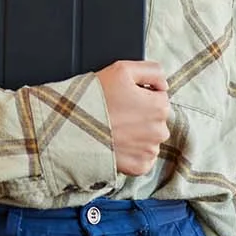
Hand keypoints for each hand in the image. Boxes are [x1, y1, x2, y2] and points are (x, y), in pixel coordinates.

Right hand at [96, 60, 170, 175]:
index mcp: (160, 106)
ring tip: (113, 127)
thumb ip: (152, 70)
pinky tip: (116, 142)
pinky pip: (141, 157)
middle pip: (154, 118)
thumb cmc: (95, 97)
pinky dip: (131, 152)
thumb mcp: (122, 69)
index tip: (123, 97)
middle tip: (116, 112)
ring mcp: (149, 151)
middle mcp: (160, 131)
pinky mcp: (139, 166)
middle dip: (139, 115)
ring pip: (148, 138)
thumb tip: (164, 84)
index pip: (158, 97)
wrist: (72, 128)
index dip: (140, 94)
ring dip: (136, 134)